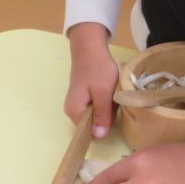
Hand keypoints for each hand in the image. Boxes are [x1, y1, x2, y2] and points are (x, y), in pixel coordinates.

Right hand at [65, 22, 118, 137]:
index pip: (90, 132)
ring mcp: (77, 102)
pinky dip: (105, 98)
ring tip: (110, 90)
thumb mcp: (103, 92)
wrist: (90, 46)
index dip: (104, 123)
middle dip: (107, 113)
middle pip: (94, 123)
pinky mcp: (83, 95)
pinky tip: (108, 88)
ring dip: (107, 105)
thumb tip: (99, 137)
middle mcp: (72, 110)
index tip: (111, 109)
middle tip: (112, 96)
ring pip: (97, 113)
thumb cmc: (97, 69)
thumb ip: (102, 115)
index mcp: (74, 112)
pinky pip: (97, 104)